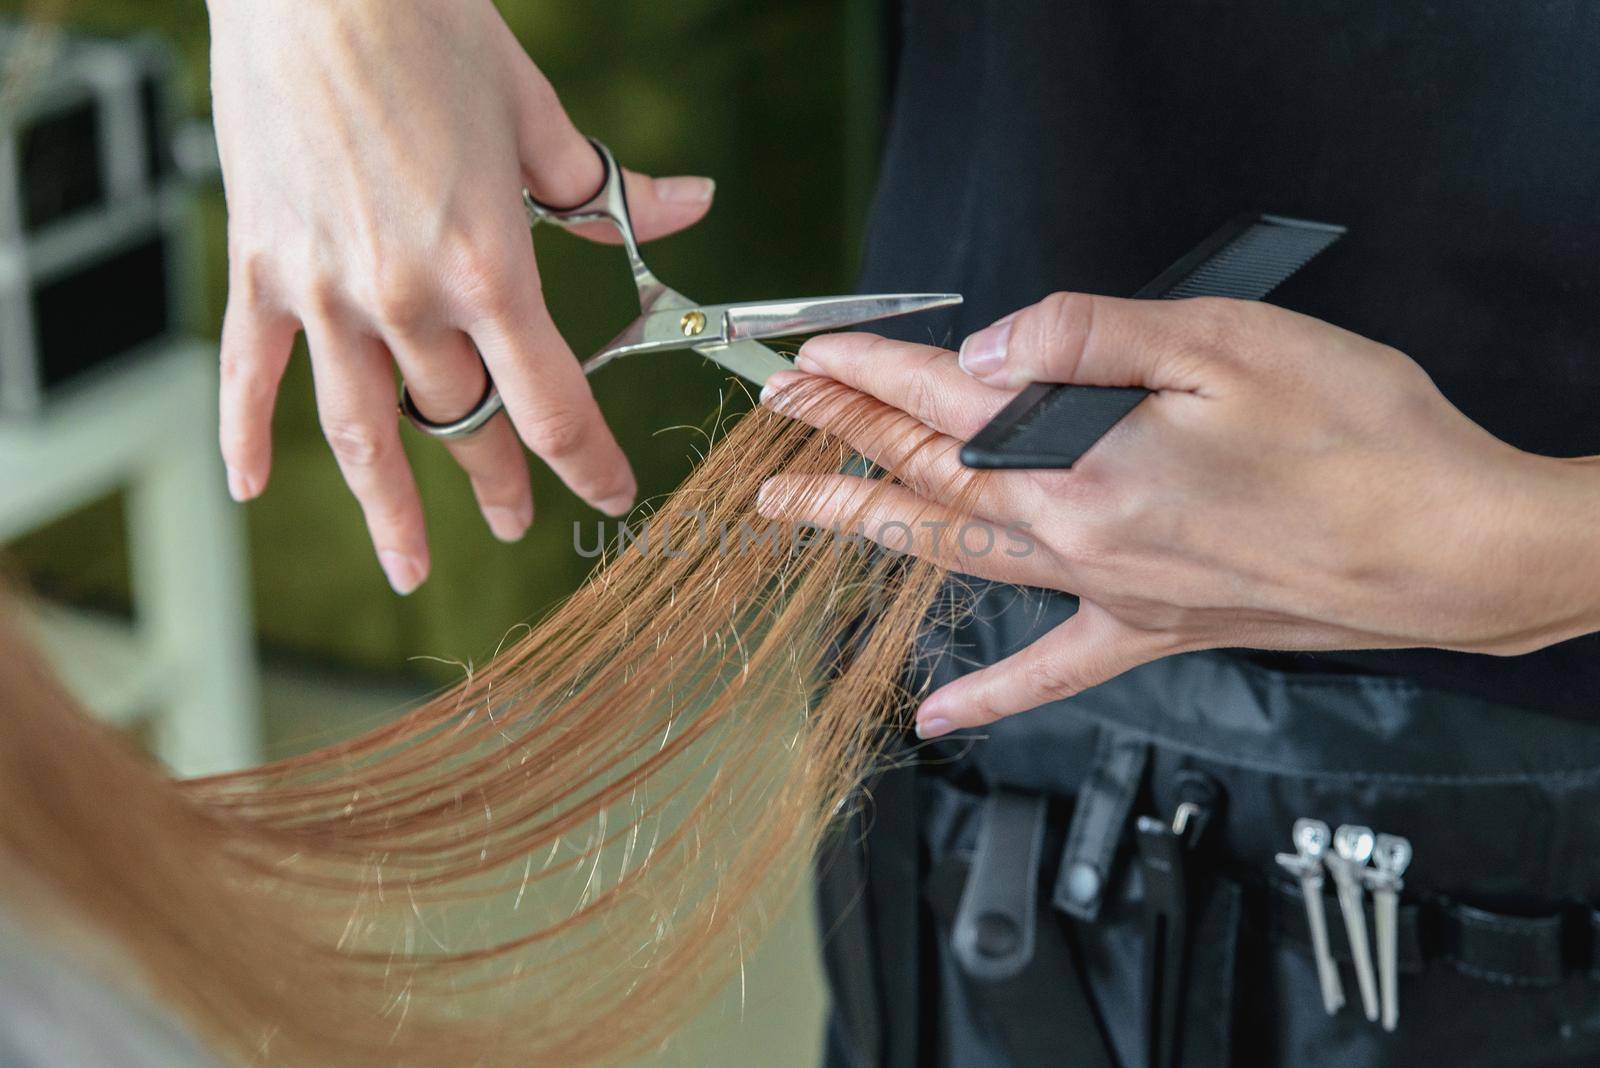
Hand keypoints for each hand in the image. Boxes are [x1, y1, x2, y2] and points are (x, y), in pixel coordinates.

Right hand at [208, 0, 715, 592]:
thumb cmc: (431, 30)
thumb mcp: (539, 116)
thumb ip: (608, 191)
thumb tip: (688, 207)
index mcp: (491, 267)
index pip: (553, 404)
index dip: (588, 462)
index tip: (611, 494)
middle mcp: (408, 299)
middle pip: (467, 423)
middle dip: (499, 481)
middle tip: (514, 522)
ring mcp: (325, 292)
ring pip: (364, 430)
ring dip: (391, 509)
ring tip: (409, 566)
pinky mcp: (262, 268)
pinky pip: (250, 373)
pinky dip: (245, 435)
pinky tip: (249, 489)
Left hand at [758, 294, 1599, 736]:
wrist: (1452, 552)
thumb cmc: (1357, 442)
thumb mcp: (1223, 343)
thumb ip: (1087, 336)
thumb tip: (987, 347)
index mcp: (1085, 466)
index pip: (946, 407)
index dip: (871, 373)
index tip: (812, 354)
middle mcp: (1078, 541)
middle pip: (932, 482)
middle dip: (846, 441)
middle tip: (780, 421)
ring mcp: (1111, 594)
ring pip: (960, 560)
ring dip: (875, 530)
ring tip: (805, 516)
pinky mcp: (1156, 628)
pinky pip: (1052, 669)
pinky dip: (991, 693)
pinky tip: (938, 718)